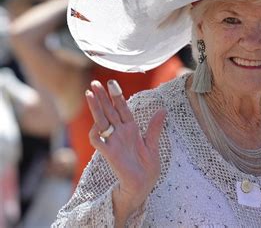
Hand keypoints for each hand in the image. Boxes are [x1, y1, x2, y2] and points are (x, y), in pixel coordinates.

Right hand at [86, 80, 165, 212]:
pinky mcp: (109, 153)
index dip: (116, 95)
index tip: (111, 82)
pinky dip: (96, 131)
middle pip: (109, 110)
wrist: (143, 185)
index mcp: (131, 128)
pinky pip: (98, 140)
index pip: (122, 107)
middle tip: (94, 82)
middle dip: (102, 96)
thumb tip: (163, 109)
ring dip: (96, 108)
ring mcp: (113, 141)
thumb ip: (154, 127)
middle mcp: (120, 132)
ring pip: (101, 120)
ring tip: (89, 93)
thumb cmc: (148, 167)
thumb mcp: (153, 144)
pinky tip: (97, 122)